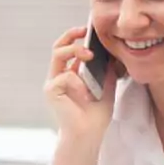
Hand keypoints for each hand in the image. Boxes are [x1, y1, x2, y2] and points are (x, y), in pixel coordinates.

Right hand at [43, 27, 116, 143]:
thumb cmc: (95, 115)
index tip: (90, 30)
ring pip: (58, 54)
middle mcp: (59, 76)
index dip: (76, 36)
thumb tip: (112, 52)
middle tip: (86, 32)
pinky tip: (85, 94)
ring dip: (75, 50)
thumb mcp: (106, 87)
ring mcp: (53, 83)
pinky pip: (64, 76)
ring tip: (90, 56)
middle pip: (58, 46)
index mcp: (70, 73)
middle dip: (72, 35)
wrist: (88, 135)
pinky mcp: (51, 91)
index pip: (68, 48)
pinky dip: (78, 82)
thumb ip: (106, 70)